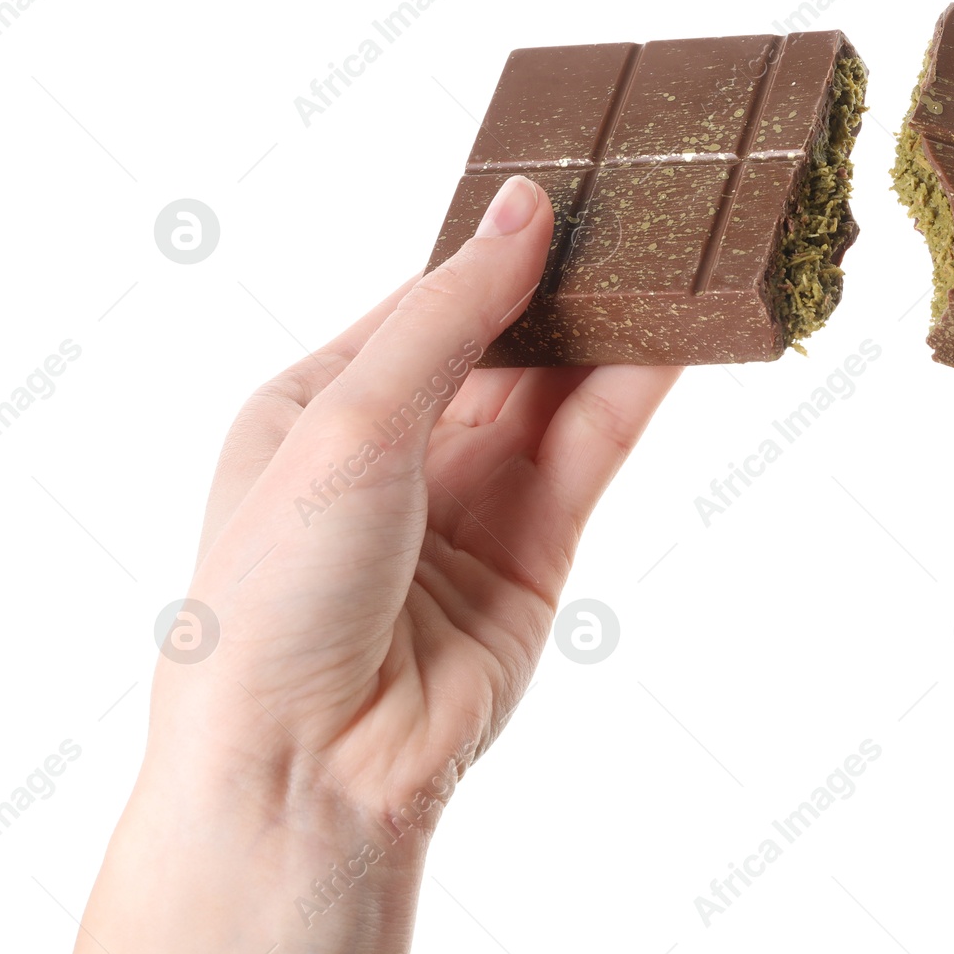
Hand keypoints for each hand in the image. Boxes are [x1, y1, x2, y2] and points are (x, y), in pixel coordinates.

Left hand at [75, 176, 679, 953]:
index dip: (495, 248)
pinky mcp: (538, 547)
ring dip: (612, 329)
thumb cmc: (276, 596)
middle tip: (638, 209)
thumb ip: (451, 318)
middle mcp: (399, 445)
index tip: (566, 187)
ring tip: (678, 254)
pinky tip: (677, 336)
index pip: (426, 300)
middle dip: (563, 283)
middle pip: (502, 341)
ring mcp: (472, 497)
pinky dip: (635, 393)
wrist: (308, 766)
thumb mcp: (350, 422)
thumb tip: (520, 214)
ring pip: (559, 390)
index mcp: (320, 403)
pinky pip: (592, 450)